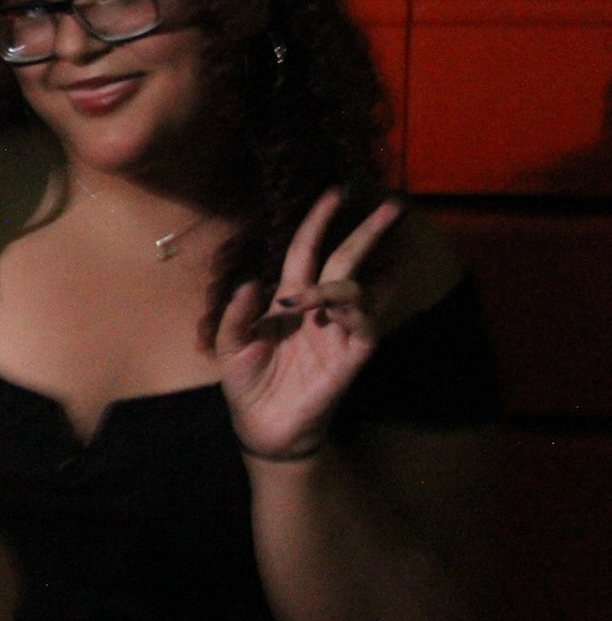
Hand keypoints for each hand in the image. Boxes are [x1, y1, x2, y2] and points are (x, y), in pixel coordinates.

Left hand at [217, 188, 403, 461]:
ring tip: (306, 300)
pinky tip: (334, 312)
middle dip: (366, 234)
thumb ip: (236, 315)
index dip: (318, 223)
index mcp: (288, 300)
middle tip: (391, 206)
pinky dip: (352, 313)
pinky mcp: (351, 358)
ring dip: (337, 285)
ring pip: (354, 292)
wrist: (262, 427)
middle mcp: (318, 310)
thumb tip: (250, 282)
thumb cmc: (247, 384)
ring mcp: (338, 332)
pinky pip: (365, 327)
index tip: (333, 193)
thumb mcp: (230, 347)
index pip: (307, 252)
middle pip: (346, 262)